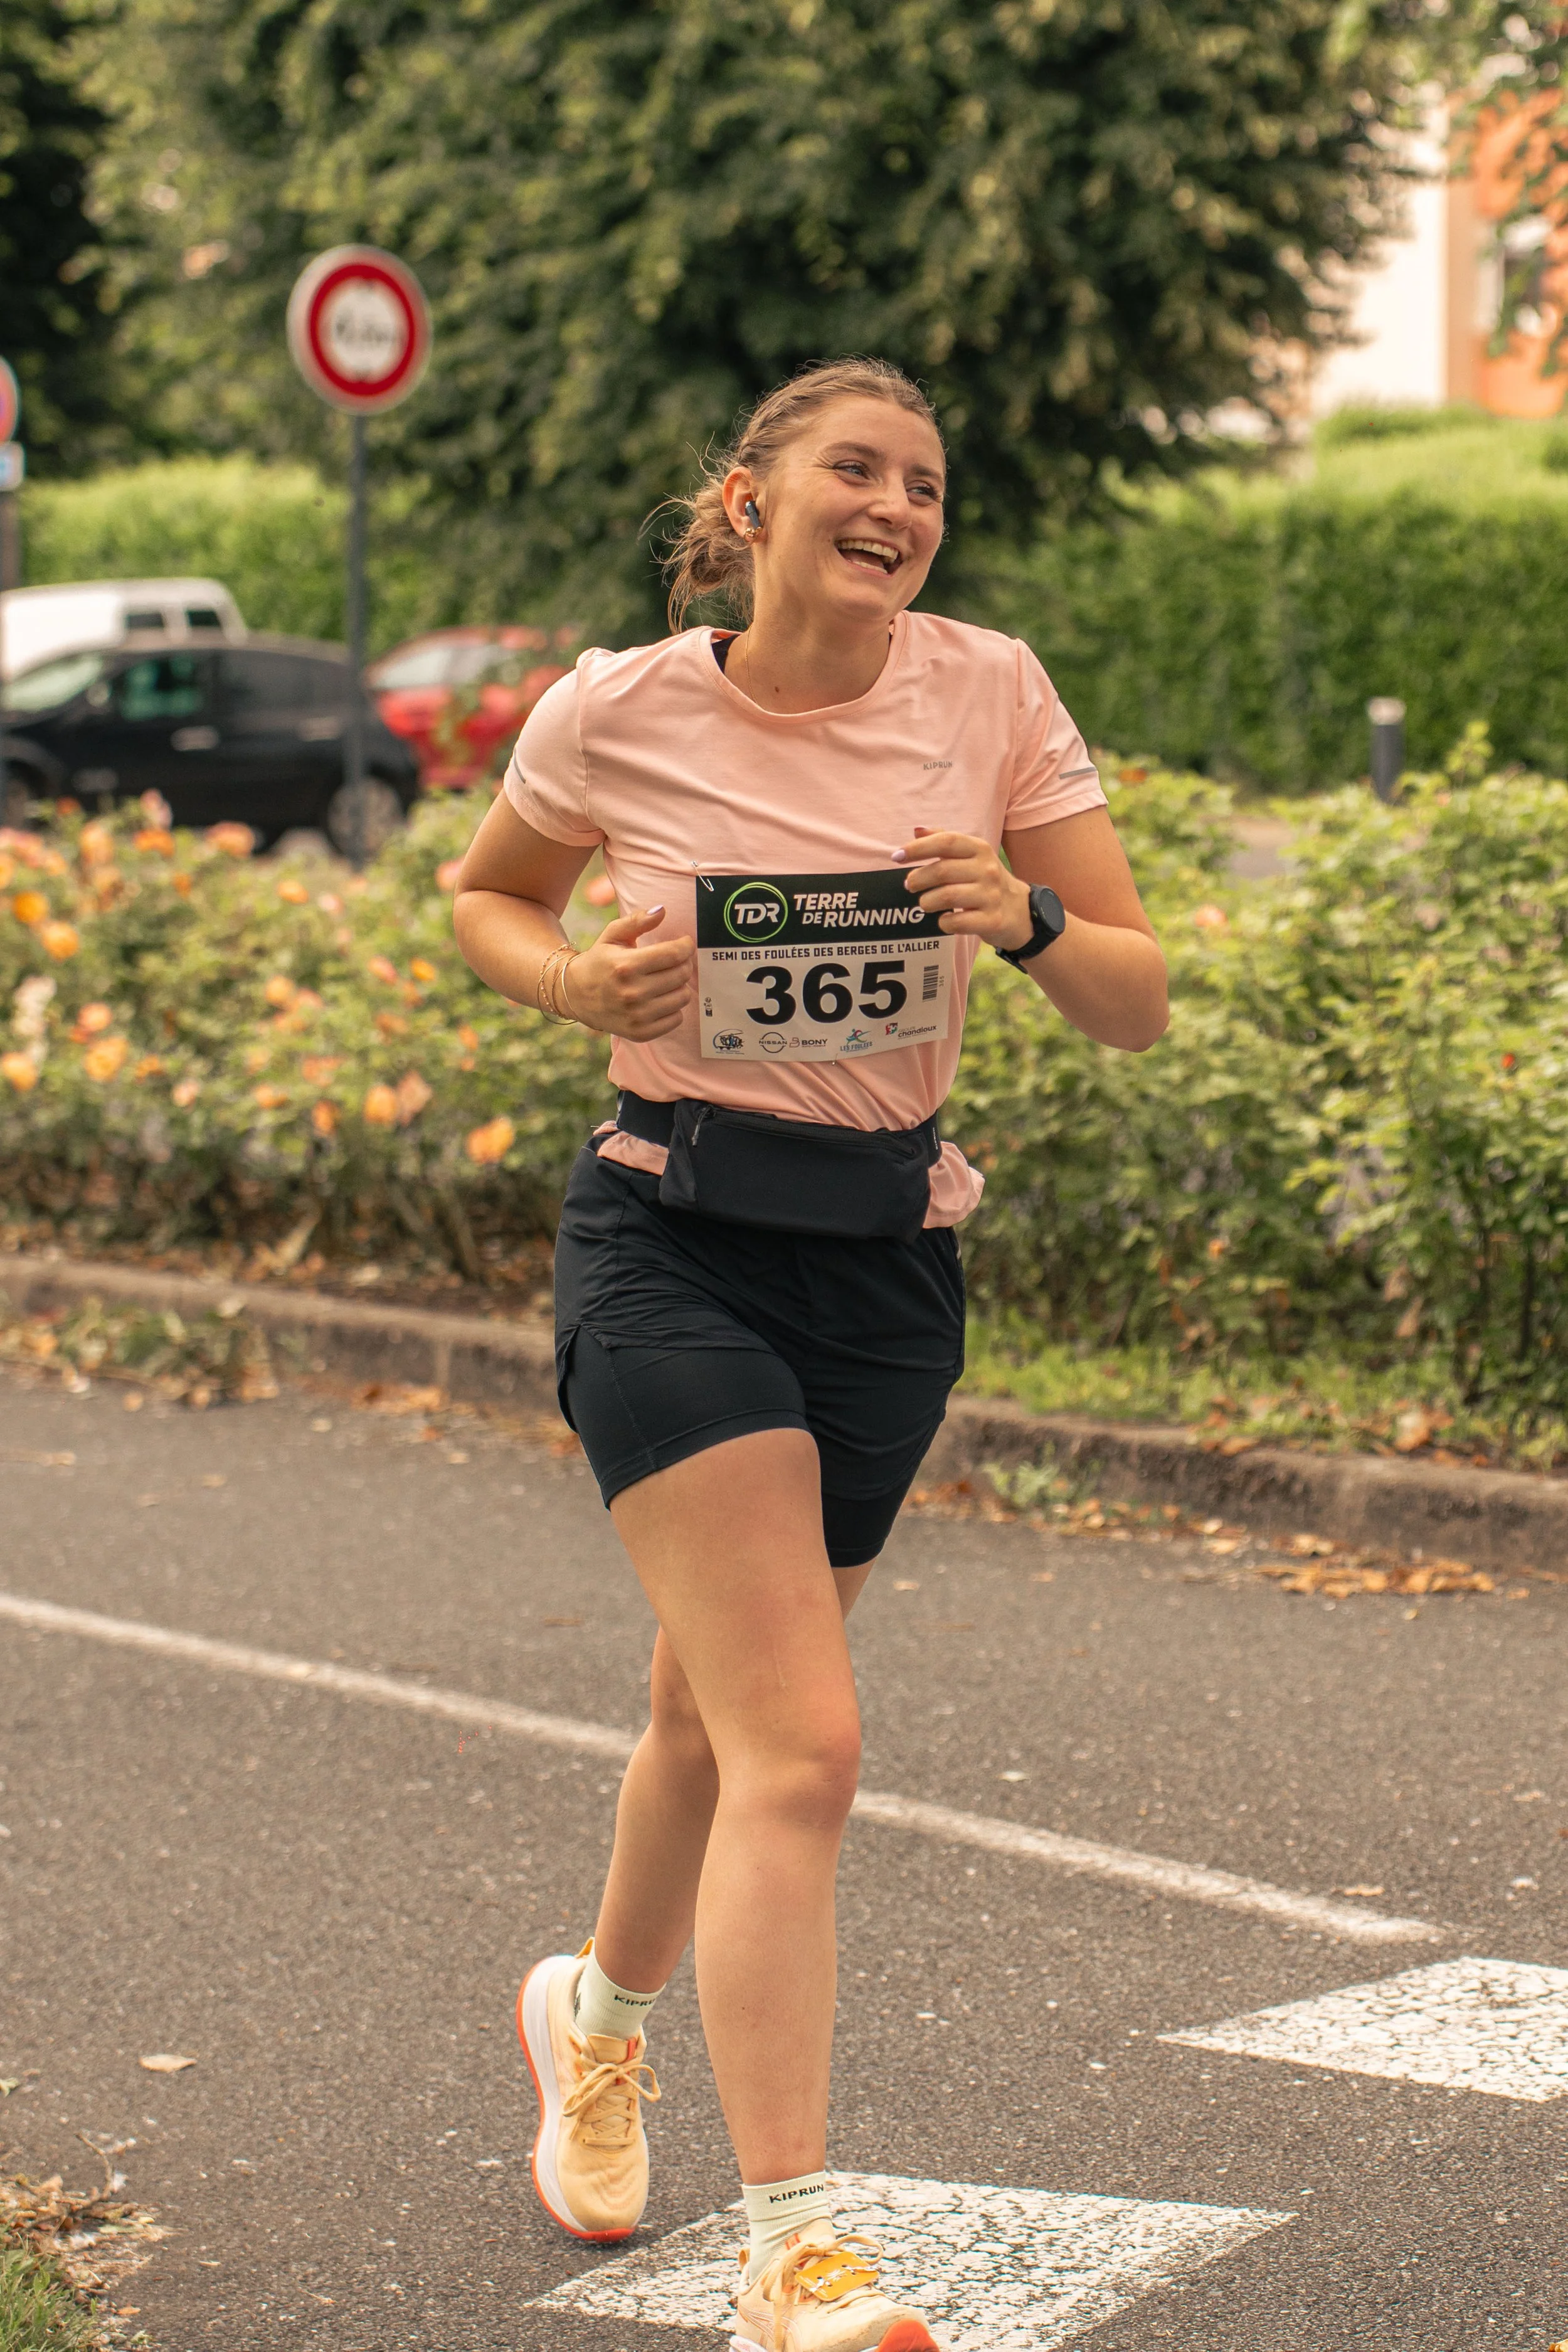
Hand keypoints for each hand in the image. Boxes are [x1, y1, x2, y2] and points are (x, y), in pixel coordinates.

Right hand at [561, 906, 694, 1038]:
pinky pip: (676, 1019)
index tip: (684, 944)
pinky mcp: (640, 1032)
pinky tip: (660, 999)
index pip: (673, 954)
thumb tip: (661, 910)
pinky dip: (673, 1009)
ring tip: (666, 980)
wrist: (575, 995)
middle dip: (683, 964)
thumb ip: (637, 921)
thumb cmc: (599, 961)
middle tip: (674, 961)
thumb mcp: (612, 935)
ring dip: (679, 986)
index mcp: (626, 966)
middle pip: (681, 975)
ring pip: (682, 997)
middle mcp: (632, 993)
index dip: (685, 947)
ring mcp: (637, 1016)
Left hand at [893, 826, 1033, 950]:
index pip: (946, 841)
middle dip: (918, 879)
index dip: (918, 848)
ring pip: (947, 897)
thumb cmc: (986, 882)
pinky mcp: (992, 920)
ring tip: (925, 903)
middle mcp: (987, 870)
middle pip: (942, 871)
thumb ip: (945, 842)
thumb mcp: (972, 857)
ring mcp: (991, 896)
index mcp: (980, 849)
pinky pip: (957, 922)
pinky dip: (944, 922)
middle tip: (910, 885)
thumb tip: (917, 830)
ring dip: (927, 902)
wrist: (1021, 912)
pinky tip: (944, 919)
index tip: (896, 856)